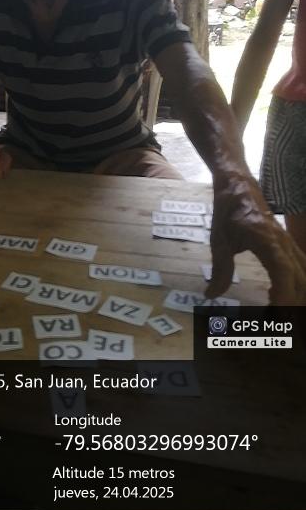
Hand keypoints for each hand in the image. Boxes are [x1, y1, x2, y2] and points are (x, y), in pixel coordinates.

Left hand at [207, 174, 305, 304]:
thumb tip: (211, 296)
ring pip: (304, 274)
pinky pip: (300, 267)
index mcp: (267, 241)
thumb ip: (220, 269)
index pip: (283, 273)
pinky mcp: (287, 244)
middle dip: (292, 304)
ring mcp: (288, 243)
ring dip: (297, 296)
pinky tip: (282, 298)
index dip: (283, 296)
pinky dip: (296, 285)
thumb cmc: (227, 210)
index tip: (276, 315)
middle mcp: (283, 243)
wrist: (238, 183)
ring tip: (282, 316)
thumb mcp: (219, 240)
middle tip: (277, 325)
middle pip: (299, 279)